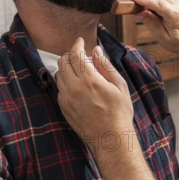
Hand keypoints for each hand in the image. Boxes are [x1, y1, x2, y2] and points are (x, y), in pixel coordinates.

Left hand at [55, 38, 133, 153]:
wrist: (110, 138)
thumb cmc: (119, 112)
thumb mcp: (119, 85)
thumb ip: (106, 65)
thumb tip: (97, 50)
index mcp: (89, 80)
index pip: (75, 54)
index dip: (77, 44)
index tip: (80, 41)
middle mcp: (74, 88)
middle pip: (63, 62)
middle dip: (70, 54)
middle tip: (79, 54)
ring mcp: (66, 99)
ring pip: (59, 74)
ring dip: (67, 68)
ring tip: (79, 69)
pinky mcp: (64, 108)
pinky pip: (59, 89)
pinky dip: (65, 81)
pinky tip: (77, 85)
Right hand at [129, 0, 178, 61]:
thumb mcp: (163, 38)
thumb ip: (151, 24)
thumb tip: (138, 13)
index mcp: (175, 15)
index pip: (157, 3)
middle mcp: (176, 4)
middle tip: (136, 10)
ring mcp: (175, 0)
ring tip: (146, 14)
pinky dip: (151, 0)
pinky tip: (152, 12)